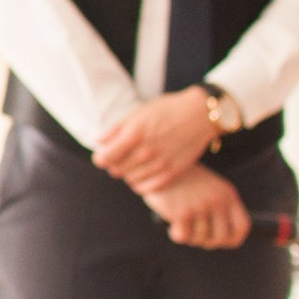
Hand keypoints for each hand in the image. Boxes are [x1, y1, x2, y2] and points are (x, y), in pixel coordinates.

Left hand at [93, 88, 217, 192]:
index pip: (104, 159)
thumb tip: (98, 143)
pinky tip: (144, 173)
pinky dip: (142, 183)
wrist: (200, 114)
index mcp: (134, 136)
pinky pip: (147, 188)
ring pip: (130, 180)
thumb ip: (115, 130)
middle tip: (121, 157)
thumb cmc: (167, 110)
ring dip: (128, 173)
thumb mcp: (138, 114)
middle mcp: (145, 153)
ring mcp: (160, 165)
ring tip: (135, 162)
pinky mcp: (173, 173)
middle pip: (116, 171)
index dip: (100, 158)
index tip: (103, 155)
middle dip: (114, 164)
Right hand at [142, 165, 249, 248]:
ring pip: (200, 239)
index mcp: (227, 194)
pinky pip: (184, 237)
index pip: (242, 227)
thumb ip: (218, 210)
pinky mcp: (182, 212)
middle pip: (221, 238)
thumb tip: (220, 240)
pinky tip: (172, 224)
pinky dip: (176, 234)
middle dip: (207, 242)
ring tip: (181, 223)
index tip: (219, 242)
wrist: (158, 164)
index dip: (232, 240)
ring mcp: (200, 206)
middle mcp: (217, 200)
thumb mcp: (207, 189)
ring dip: (189, 236)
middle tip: (195, 235)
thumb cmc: (181, 179)